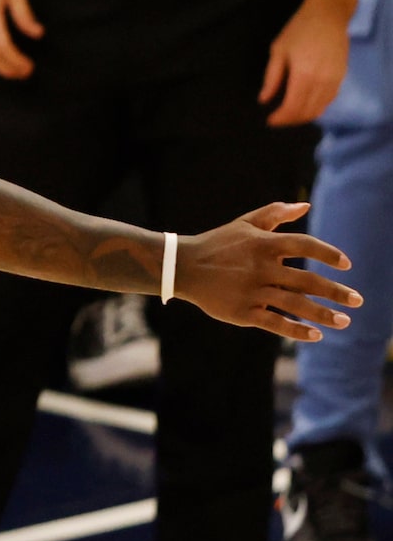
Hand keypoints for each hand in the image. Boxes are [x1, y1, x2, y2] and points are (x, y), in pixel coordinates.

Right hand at [173, 201, 357, 340]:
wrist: (182, 266)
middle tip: (358, 300)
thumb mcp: (244, 224)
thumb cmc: (218, 243)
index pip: (304, 245)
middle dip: (336, 291)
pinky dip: (297, 330)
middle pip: (307, 280)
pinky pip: (275, 323)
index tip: (347, 264)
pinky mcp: (242, 312)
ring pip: (295, 304)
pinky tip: (316, 334)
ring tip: (345, 321)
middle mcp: (260, 267)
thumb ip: (275, 214)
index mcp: (262, 244)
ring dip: (324, 314)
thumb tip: (305, 205)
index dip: (328, 254)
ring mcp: (251, 291)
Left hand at [262, 1, 350, 125]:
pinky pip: (329, 100)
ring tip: (289, 114)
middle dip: (291, 120)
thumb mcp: (278, 51)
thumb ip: (271, 78)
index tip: (270, 121)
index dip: (281, 118)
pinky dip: (317, 107)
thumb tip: (264, 100)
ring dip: (304, 116)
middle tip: (278, 119)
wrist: (328, 17)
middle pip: (307, 112)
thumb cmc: (298, 30)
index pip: (293, 107)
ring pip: (320, 108)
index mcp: (303, 75)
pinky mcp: (342, 77)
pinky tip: (305, 105)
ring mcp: (335, 80)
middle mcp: (322, 82)